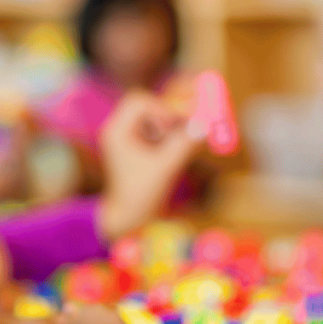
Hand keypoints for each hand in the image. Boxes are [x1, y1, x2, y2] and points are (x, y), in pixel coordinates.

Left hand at [97, 90, 203, 240]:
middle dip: (167, 114)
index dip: (162, 108)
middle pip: (144, 105)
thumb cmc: (141, 197)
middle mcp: (118, 131)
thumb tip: (205, 125)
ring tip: (180, 144)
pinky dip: (168, 136)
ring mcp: (126, 139)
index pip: (139, 102)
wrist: (128, 221)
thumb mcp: (166, 168)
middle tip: (186, 126)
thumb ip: (185, 145)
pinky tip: (175, 152)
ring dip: (169, 126)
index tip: (180, 124)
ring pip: (151, 117)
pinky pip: (154, 131)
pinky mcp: (135, 148)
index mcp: (117, 132)